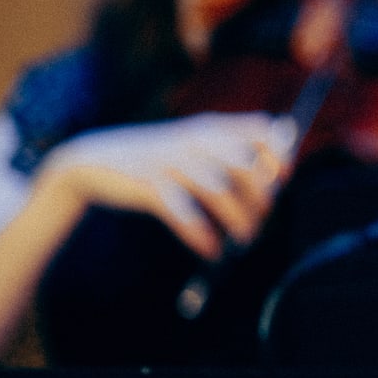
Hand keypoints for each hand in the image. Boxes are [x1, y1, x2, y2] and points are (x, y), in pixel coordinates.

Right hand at [39, 113, 293, 259]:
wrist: (94, 160)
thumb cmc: (157, 159)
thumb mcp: (196, 146)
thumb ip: (235, 151)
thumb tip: (283, 170)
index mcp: (210, 128)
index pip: (260, 129)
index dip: (279, 154)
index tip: (283, 178)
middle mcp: (194, 140)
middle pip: (246, 165)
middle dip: (262, 197)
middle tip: (259, 220)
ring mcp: (171, 161)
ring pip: (219, 189)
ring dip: (239, 219)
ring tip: (244, 239)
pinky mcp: (148, 184)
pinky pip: (183, 211)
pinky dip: (200, 233)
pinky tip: (210, 249)